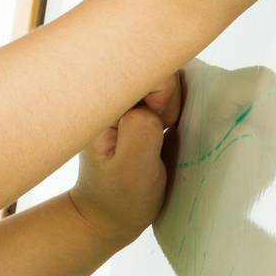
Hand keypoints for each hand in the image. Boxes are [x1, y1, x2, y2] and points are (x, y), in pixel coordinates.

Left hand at [68, 69, 184, 248]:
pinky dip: (177, 103)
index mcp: (99, 100)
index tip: (162, 120)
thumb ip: (142, 130)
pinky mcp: (140, 104)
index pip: (139, 64)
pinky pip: (167, 88)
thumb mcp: (132, 169)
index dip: (162, 89)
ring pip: (165, 74)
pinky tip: (169, 126)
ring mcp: (125, 96)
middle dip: (170, 93)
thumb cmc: (119, 194)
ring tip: (165, 128)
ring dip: (175, 100)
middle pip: (154, 63)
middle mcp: (108, 91)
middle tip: (164, 125)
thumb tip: (151, 104)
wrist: (111, 213)